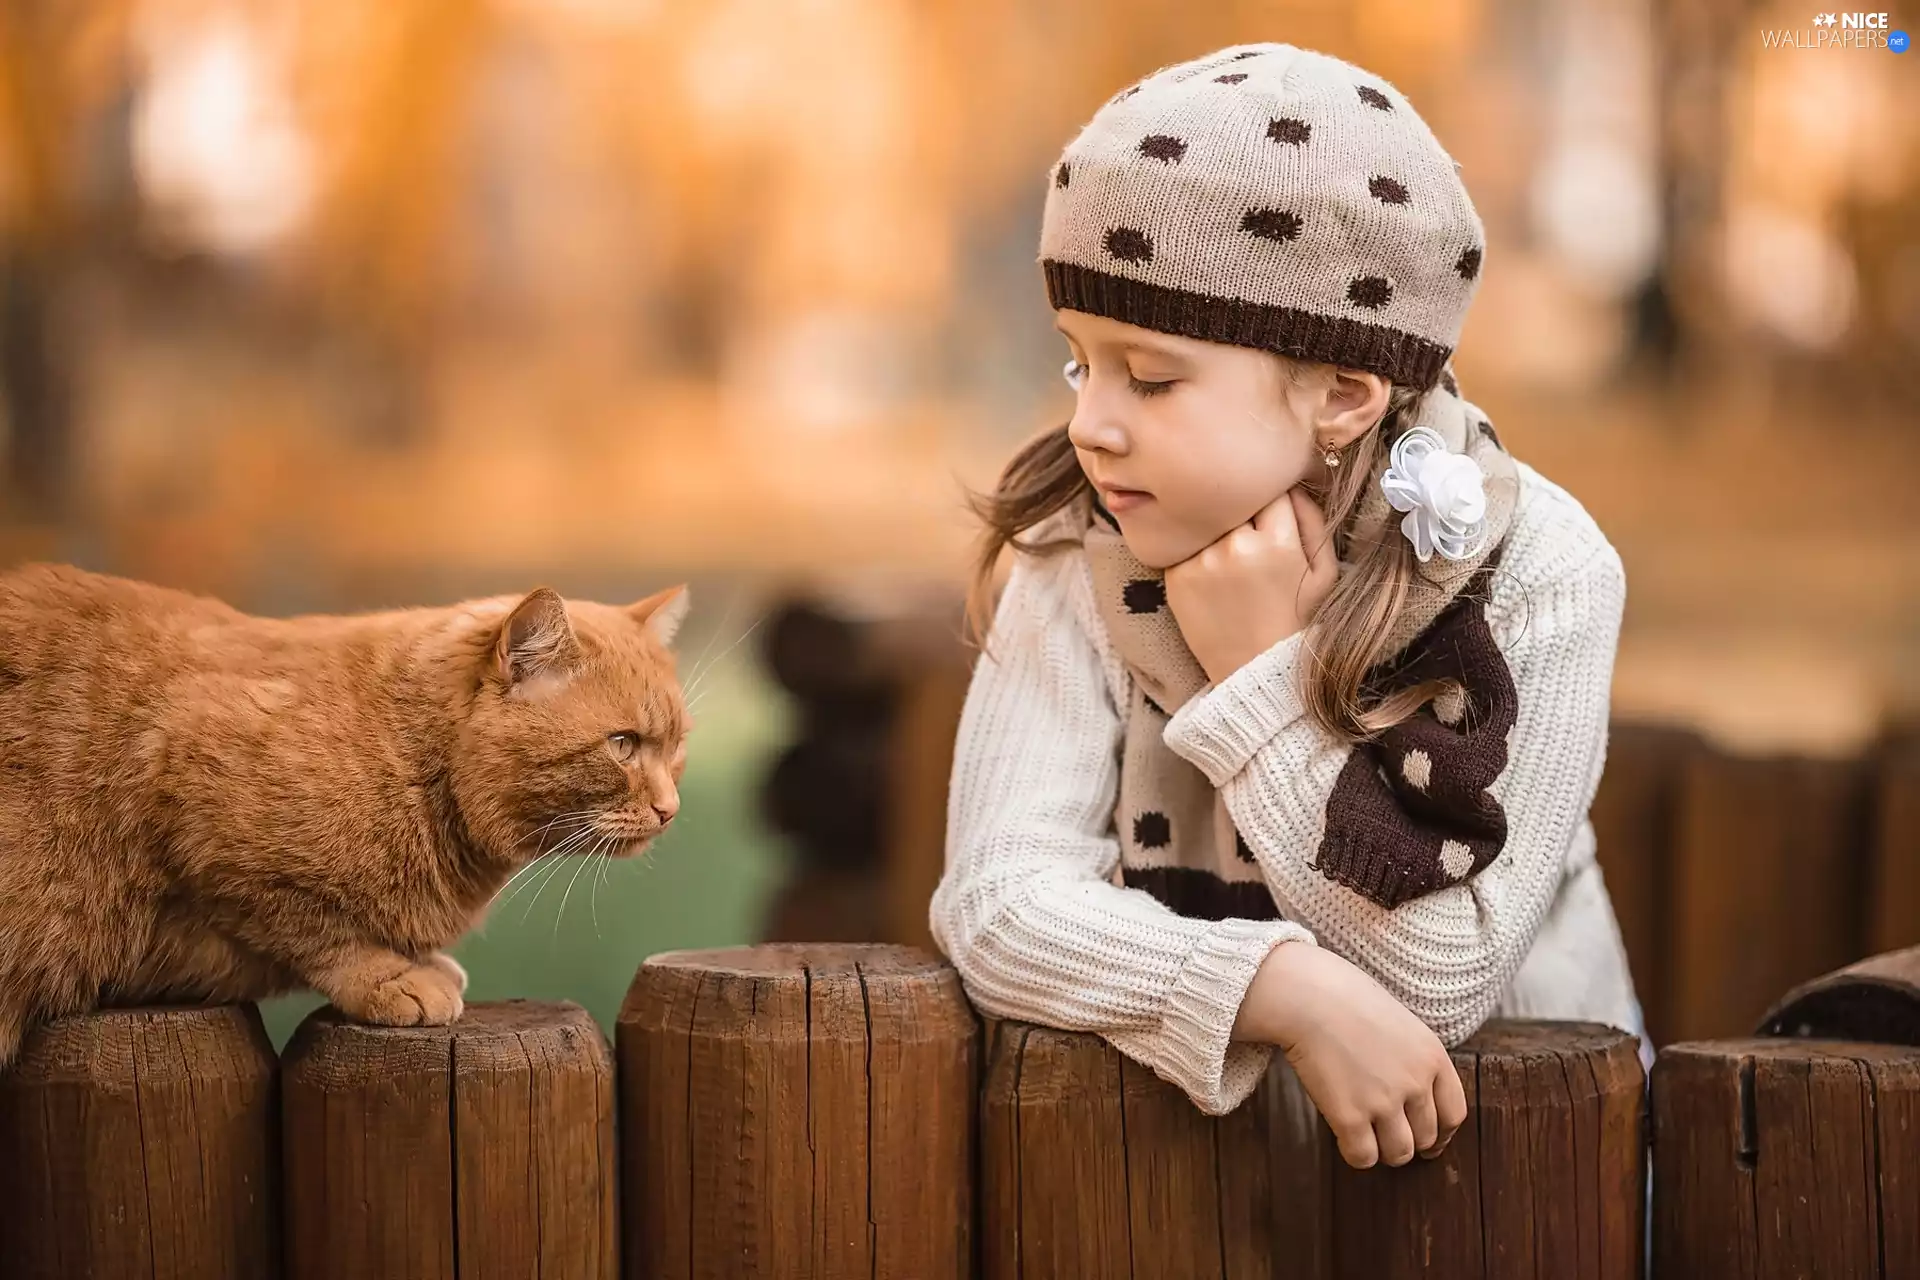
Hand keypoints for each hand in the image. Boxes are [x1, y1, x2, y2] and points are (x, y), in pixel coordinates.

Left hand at [1164, 488, 1337, 684]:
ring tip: (1233, 558)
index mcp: (1278, 543)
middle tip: (1252, 533)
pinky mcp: (1176, 576)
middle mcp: (1236, 547)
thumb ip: (1314, 521)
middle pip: (1235, 501)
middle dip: (1244, 510)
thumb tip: (1291, 482)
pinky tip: (1214, 575)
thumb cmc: (1297, 622)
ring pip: (1209, 520)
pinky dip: (1199, 550)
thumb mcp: (1325, 573)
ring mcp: (1202, 561)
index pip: (1271, 489)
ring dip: (1219, 528)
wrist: (1256, 673)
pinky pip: (1188, 544)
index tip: (1273, 511)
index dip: (1274, 496)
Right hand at [1234, 941, 1466, 1168]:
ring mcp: (1384, 1102)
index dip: (1441, 1133)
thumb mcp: (1400, 1023)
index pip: (1454, 1114)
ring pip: (1399, 1154)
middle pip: (1426, 1138)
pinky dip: (1355, 1152)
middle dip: (1407, 1139)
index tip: (1427, 1140)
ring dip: (1383, 1150)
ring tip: (1365, 1134)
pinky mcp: (1350, 1117)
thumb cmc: (1345, 999)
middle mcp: (1415, 1083)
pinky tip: (1343, 1133)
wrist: (1307, 996)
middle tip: (1386, 1133)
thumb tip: (1414, 1098)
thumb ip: (1415, 1059)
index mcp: (1432, 1057)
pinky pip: (1363, 1157)